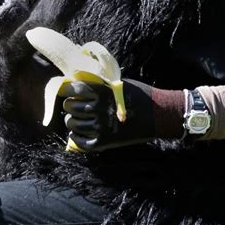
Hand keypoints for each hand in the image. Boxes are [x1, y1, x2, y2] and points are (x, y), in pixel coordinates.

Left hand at [60, 79, 183, 151]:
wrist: (158, 115)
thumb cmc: (139, 95)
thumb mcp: (117, 83)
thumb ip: (98, 84)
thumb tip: (78, 83)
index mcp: (100, 91)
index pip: (71, 89)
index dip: (65, 89)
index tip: (65, 91)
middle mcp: (97, 108)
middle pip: (69, 106)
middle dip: (70, 105)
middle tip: (75, 106)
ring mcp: (100, 126)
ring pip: (72, 123)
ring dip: (72, 121)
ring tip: (77, 119)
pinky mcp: (104, 142)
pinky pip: (80, 141)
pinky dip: (76, 137)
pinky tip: (78, 133)